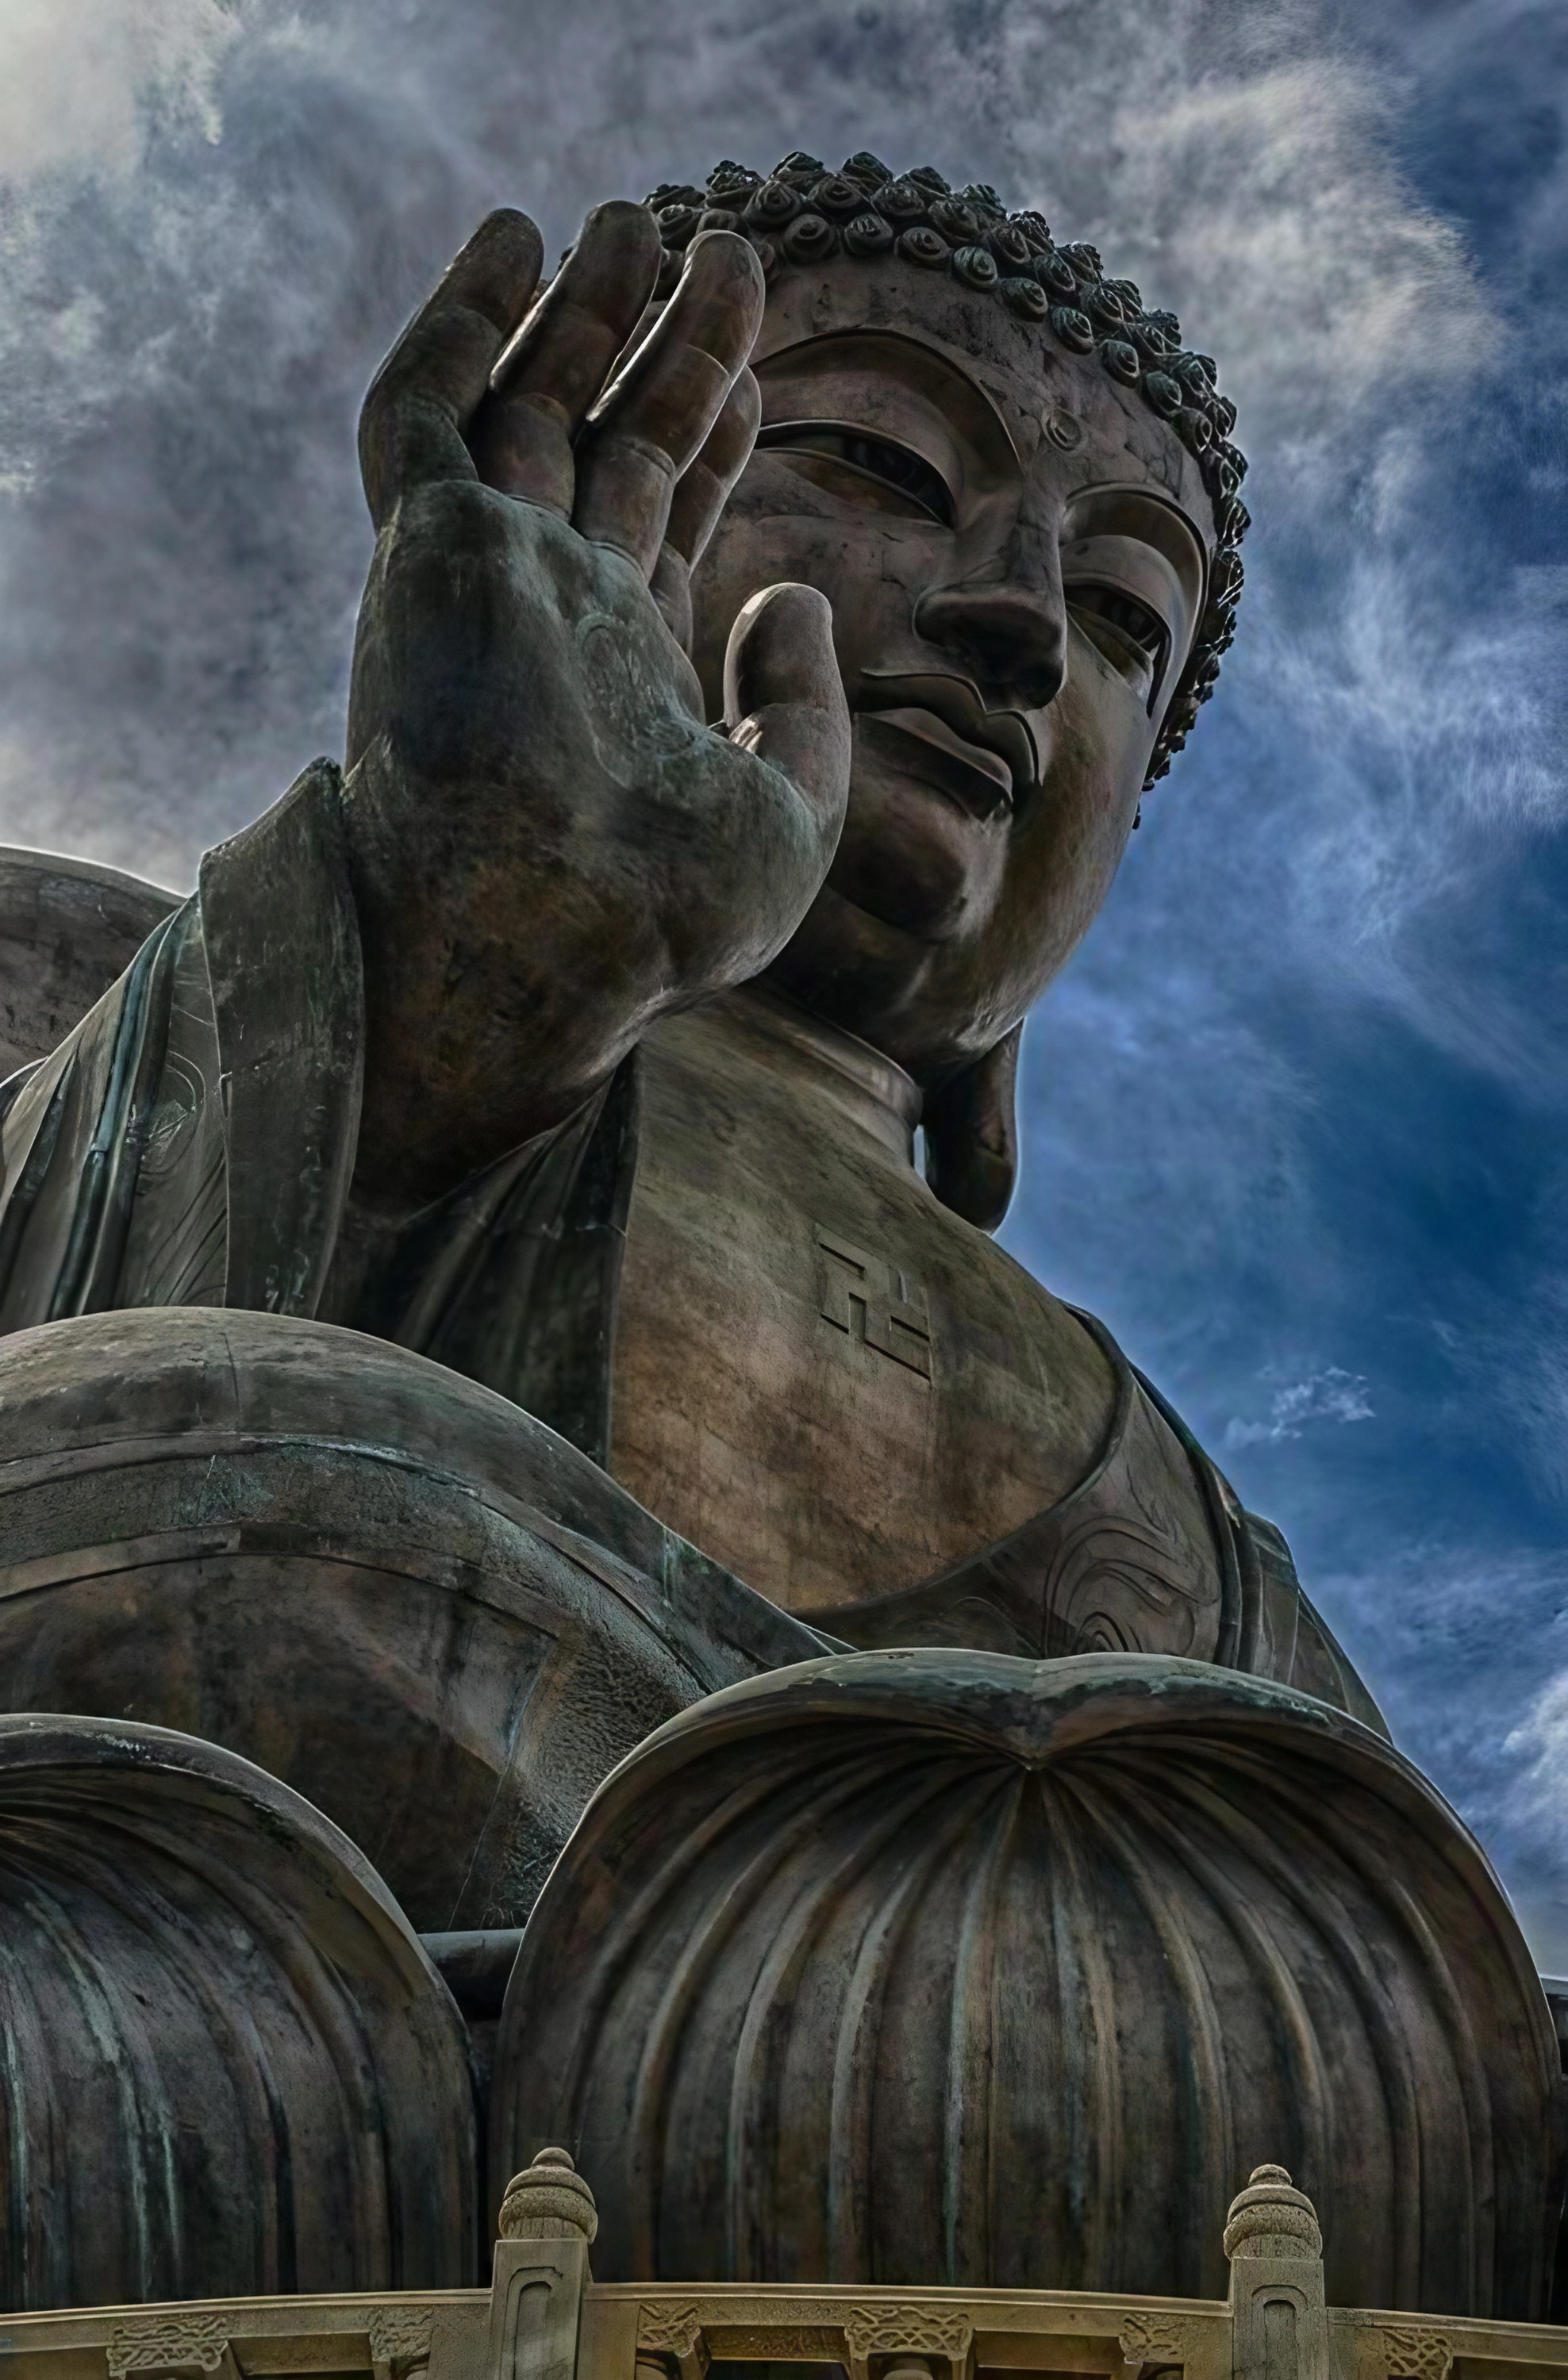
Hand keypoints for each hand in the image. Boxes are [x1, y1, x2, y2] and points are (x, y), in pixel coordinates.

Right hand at [343, 205, 849, 1209]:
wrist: (549, 943)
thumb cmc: (664, 917)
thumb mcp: (791, 812)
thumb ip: (799, 704)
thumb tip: (789, 590)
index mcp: (623, 664)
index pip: (666, 513)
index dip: (709, 428)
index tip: (749, 363)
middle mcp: (547, 610)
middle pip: (606, 441)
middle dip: (662, 346)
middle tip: (723, 249)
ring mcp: (484, 575)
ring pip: (524, 404)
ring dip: (578, 311)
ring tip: (637, 220)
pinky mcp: (427, 549)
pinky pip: (425, 409)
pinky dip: (460, 320)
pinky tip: (515, 242)